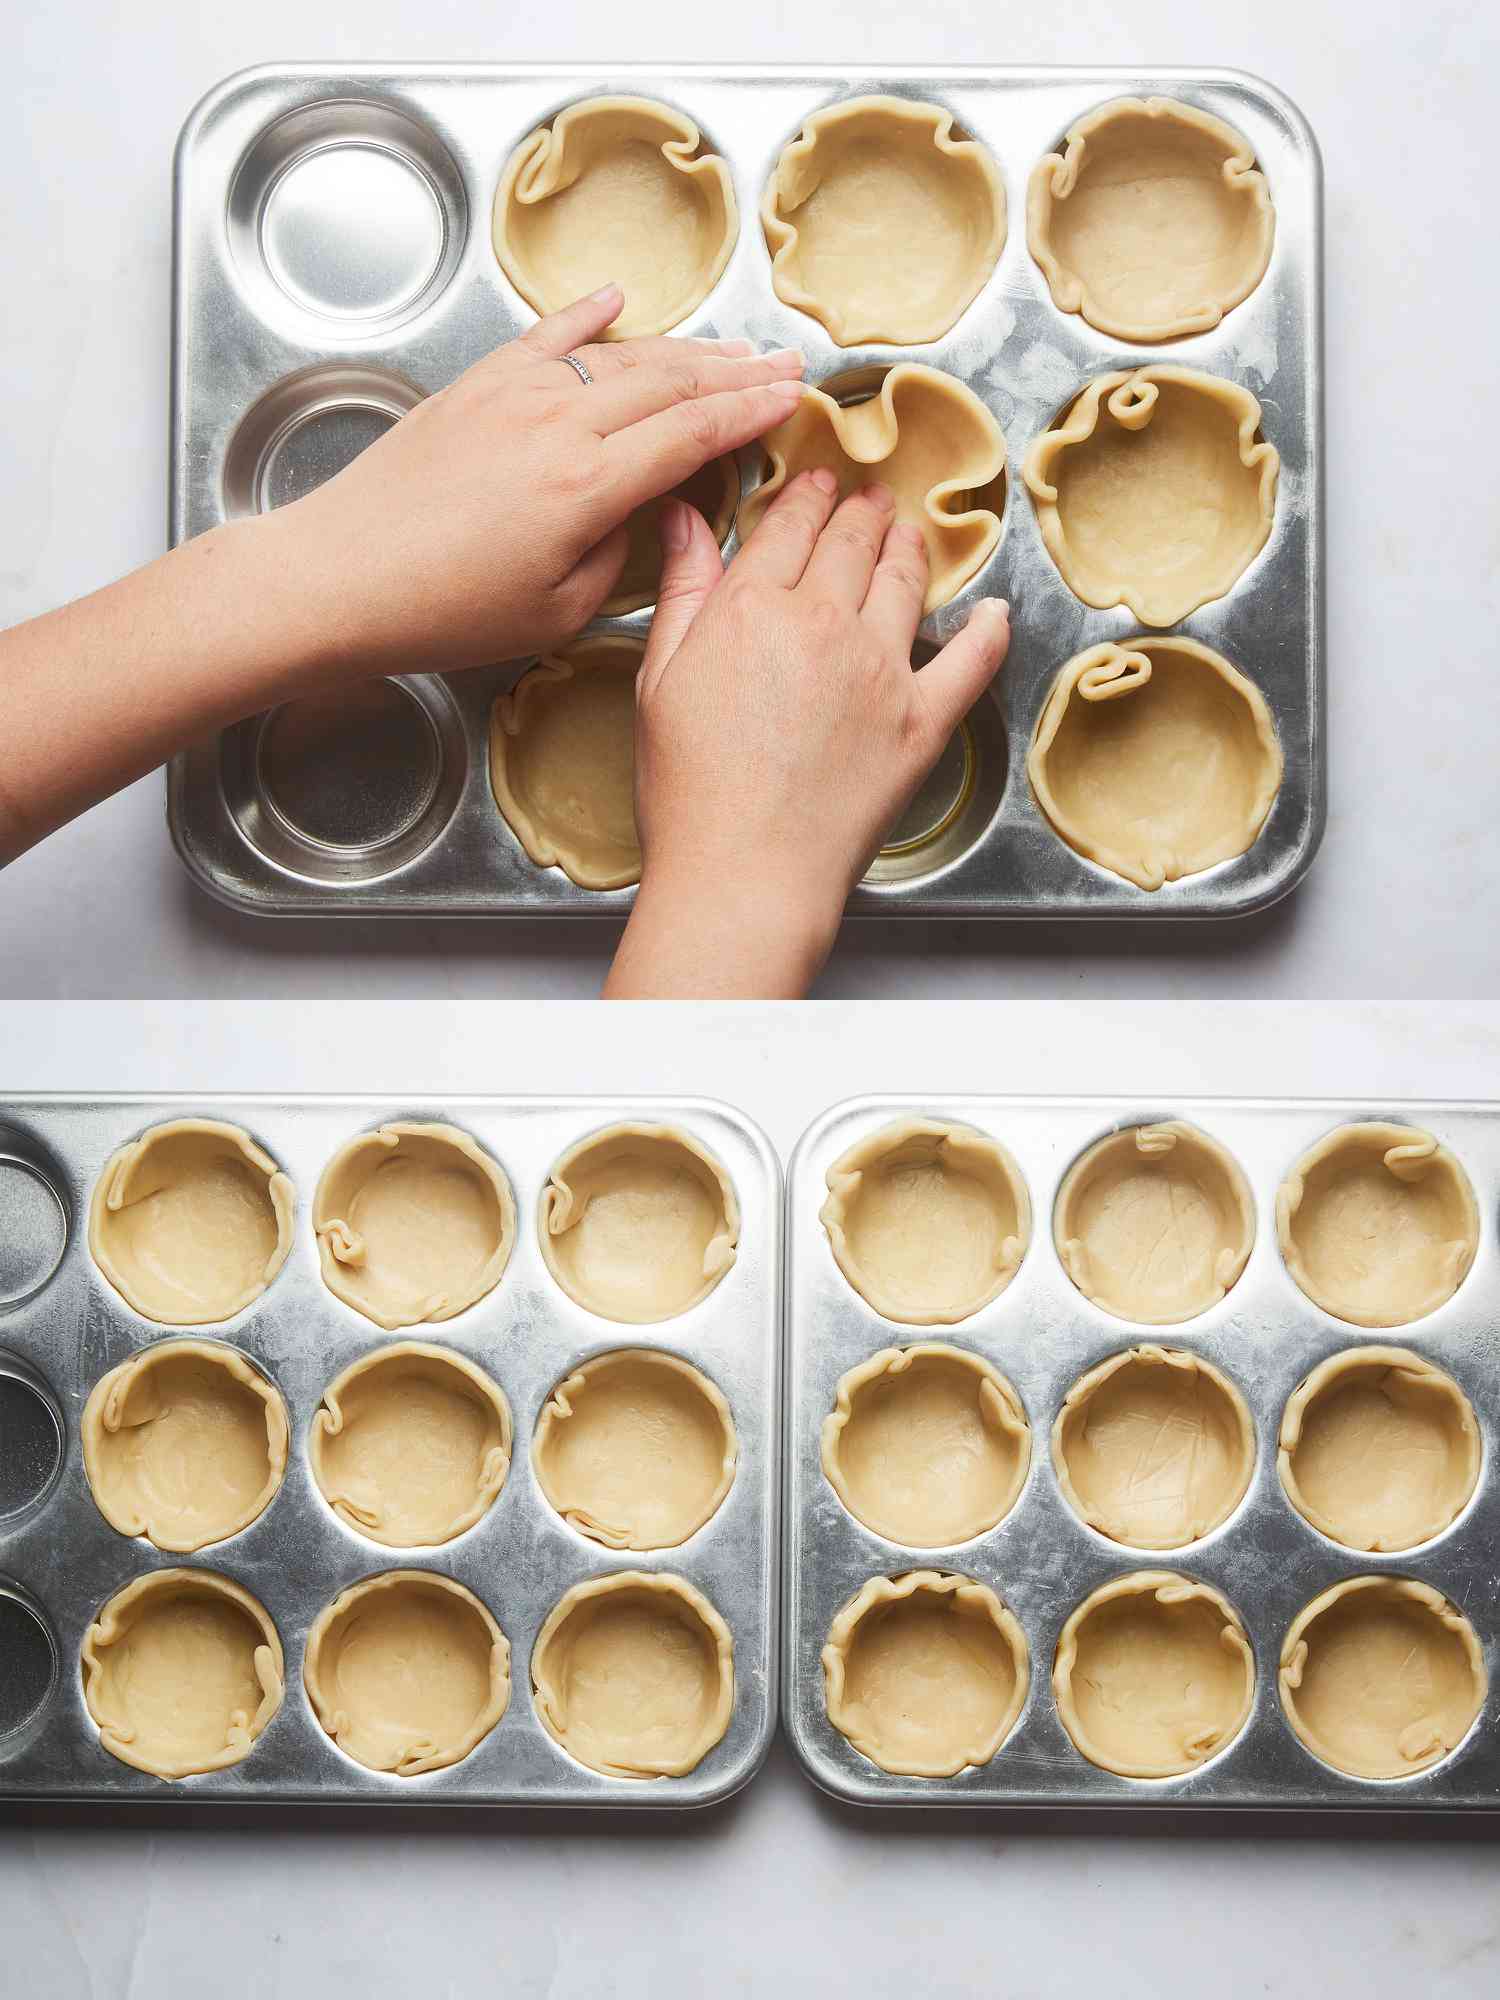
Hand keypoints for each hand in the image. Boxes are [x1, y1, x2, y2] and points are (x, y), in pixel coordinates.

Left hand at [264, 283, 805, 677]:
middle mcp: (557, 424)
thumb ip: (615, 555)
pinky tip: (617, 298)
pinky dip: (586, 314)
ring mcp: (513, 395)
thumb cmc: (442, 612)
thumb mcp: (553, 613)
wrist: (338, 576)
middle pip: (669, 385)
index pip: (692, 435)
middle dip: (736, 373)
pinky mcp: (474, 387)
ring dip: (683, 349)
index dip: (750, 414)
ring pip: (618, 356)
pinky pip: (545, 336)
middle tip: (786, 365)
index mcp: (586, 487)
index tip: (793, 400)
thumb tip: (641, 511)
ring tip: (730, 348)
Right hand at [604, 471, 1009, 997]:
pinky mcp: (923, 721)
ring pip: (905, 581)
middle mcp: (824, 622)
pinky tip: (992, 613)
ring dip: (909, 547)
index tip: (817, 482)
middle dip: (861, 511)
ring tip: (909, 533)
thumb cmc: (690, 793)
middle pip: (851, 543)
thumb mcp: (660, 679)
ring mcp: (882, 669)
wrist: (745, 872)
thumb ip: (682, 590)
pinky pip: (972, 660)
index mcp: (751, 607)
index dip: (807, 496)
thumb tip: (684, 517)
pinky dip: (988, 630)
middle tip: (870, 498)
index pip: (789, 525)